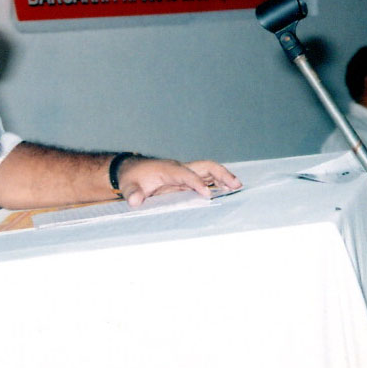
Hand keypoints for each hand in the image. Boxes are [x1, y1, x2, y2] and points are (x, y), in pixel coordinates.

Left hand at [117, 158, 241, 206]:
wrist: (131, 170)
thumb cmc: (132, 178)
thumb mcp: (129, 186)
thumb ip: (132, 193)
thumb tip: (135, 201)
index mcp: (168, 169)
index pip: (186, 174)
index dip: (196, 183)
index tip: (206, 194)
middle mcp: (180, 168)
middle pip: (205, 166)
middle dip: (221, 174)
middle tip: (235, 185)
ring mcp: (184, 172)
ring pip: (208, 171)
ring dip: (223, 177)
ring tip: (237, 187)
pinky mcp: (186, 179)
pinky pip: (205, 178)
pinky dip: (217, 182)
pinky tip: (226, 190)